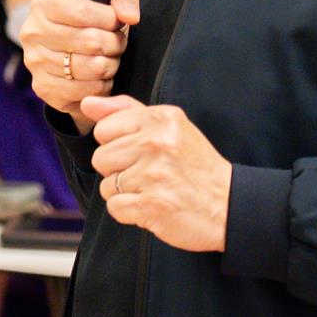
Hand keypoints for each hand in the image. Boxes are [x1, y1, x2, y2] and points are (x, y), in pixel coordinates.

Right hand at [21, 0, 139, 131]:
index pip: (81, 12)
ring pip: (92, 68)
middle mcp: (33, 33)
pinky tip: (98, 77)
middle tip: (115, 44)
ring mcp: (35, 62)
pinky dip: (101, 87)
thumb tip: (129, 16)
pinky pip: (86, 92)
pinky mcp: (42, 88)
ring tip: (107, 59)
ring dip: (110, 66)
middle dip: (114, 44)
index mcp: (43, 5)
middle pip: (91, 41)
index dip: (109, 20)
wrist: (64, 45)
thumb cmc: (87, 20)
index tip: (116, 23)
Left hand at [81, 95, 231, 252]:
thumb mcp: (167, 125)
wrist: (230, 205)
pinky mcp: (152, 204)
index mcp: (160, 119)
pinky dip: (130, 213)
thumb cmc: (194, 165)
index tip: (141, 152)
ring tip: (152, 190)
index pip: (103, 129)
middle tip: (149, 174)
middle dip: (119, 170)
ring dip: (125, 193)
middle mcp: (156, 143)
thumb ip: (125, 111)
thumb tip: (87, 103)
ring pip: (106, 185)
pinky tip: (152, 206)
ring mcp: (154, 175)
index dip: (117, 145)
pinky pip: (115, 208)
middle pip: (100, 158)